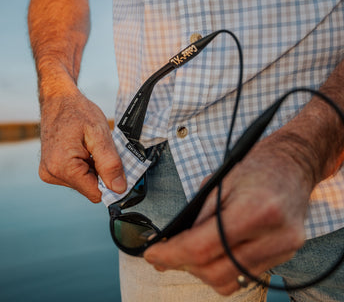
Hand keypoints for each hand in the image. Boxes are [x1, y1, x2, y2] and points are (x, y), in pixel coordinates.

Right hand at [39, 90, 125, 202]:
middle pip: (89, 189)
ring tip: (90, 147)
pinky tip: (83, 150)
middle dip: (101, 172)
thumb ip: (110, 163)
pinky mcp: (50, 169)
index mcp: (62, 167)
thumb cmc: (78, 111)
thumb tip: (119, 189)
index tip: (116, 165)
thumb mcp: (100, 134)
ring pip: (84, 183)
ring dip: (93, 168)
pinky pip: (76, 177)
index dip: (111, 182)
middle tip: (101, 150)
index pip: (96, 193)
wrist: (58, 99)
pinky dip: (84, 166)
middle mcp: (51, 173)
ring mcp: (49, 172)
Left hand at [144, 132, 313, 294]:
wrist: (293, 164)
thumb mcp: (219, 181)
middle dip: (182, 265)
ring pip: (230, 281)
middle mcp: (274, 237)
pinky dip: (221, 269)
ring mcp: (282, 250)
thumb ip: (198, 216)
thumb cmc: (256, 165)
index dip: (172, 254)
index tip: (152, 254)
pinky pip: (244, 276)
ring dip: (200, 271)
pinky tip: (209, 255)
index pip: (204, 247)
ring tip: (184, 255)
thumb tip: (174, 242)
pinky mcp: (284, 256)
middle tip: (164, 255)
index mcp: (255, 211)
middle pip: (216, 271)